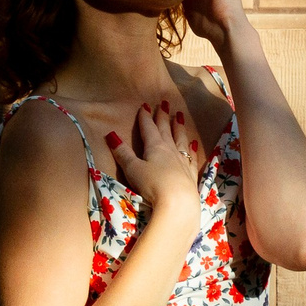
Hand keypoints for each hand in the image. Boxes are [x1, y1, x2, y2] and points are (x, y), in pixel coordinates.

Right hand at [105, 100, 202, 216]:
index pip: (148, 128)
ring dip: (179, 127)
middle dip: (163, 117)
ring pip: (180, 139)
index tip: (145, 105)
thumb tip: (111, 134)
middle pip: (166, 130)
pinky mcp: (191, 174)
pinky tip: (194, 144)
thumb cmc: (152, 185)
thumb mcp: (132, 169)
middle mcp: (170, 150)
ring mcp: (182, 161)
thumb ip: (123, 153)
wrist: (178, 203)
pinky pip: (191, 157)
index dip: (145, 117)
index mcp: (154, 147)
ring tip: (180, 116)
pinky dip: (192, 149)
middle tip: (165, 103)